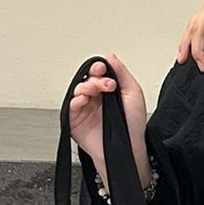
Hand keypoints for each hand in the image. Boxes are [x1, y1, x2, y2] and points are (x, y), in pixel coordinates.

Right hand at [67, 54, 150, 187]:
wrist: (129, 147)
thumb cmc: (133, 125)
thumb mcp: (133, 93)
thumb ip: (122, 73)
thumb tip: (110, 56)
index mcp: (108, 91)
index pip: (98, 74)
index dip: (99, 68)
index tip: (103, 68)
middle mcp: (95, 98)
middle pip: (87, 80)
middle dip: (95, 79)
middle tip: (107, 84)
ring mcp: (85, 109)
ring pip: (78, 90)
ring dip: (86, 87)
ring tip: (96, 91)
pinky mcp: (76, 120)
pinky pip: (70, 107)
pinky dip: (76, 101)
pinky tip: (84, 100)